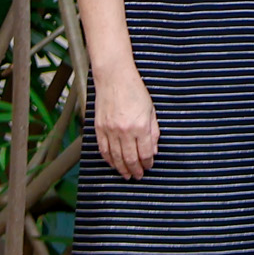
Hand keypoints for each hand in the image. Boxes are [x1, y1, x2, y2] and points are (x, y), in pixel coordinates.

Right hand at [92, 63, 159, 180]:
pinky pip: (103, 150)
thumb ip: (154, 131)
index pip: (145, 153)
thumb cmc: (134, 90)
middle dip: (135, 170)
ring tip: (127, 175)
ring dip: (122, 168)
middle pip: (130, 159)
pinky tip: (113, 164)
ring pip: (116, 157)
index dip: (147, 163)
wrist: (114, 78)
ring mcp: (110, 131)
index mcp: (140, 126)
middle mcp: (124, 131)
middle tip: (138, 176)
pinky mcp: (99, 128)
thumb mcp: (151, 109)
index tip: (149, 166)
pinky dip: (109, 159)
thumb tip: (153, 150)